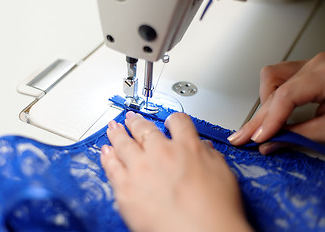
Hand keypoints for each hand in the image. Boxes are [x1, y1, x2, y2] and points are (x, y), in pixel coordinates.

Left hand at [101, 111, 251, 231]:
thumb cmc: (215, 210)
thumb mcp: (223, 174)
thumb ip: (210, 156)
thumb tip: (202, 148)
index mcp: (187, 147)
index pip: (178, 122)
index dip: (173, 119)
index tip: (170, 121)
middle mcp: (161, 153)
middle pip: (145, 129)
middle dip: (137, 121)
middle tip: (132, 118)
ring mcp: (141, 169)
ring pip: (124, 143)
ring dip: (118, 133)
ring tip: (114, 127)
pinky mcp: (126, 188)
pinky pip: (112, 166)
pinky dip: (107, 156)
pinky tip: (105, 151)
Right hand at [228, 52, 324, 153]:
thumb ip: (300, 136)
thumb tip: (270, 145)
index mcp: (323, 74)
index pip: (285, 96)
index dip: (269, 121)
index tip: (258, 139)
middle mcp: (314, 65)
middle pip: (273, 90)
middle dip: (257, 118)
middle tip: (243, 137)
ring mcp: (310, 65)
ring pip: (270, 76)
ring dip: (263, 101)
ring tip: (260, 122)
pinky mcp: (308, 70)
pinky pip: (279, 76)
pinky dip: (271, 93)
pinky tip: (272, 108)